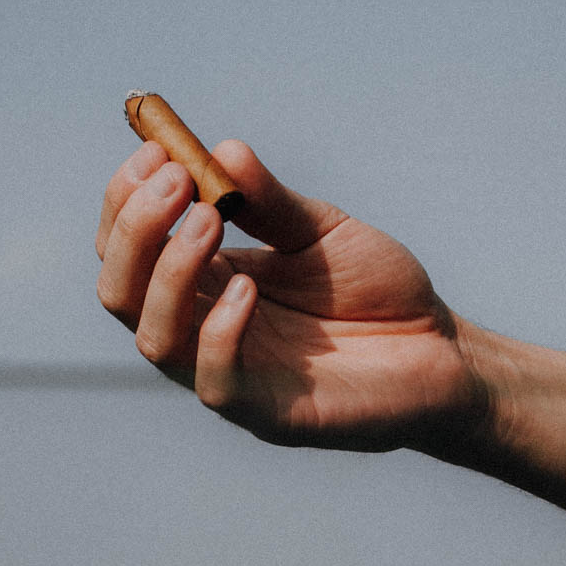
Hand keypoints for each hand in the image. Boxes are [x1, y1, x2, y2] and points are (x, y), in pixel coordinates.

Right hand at [96, 135, 482, 449]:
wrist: (445, 351)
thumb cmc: (378, 292)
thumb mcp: (321, 231)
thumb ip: (270, 202)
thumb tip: (222, 151)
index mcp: (203, 284)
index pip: (127, 250)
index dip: (125, 201)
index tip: (156, 150)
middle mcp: (201, 332)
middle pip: (120, 292)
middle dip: (136, 231)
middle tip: (180, 183)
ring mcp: (230, 375)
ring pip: (153, 339)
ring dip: (170, 273)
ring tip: (211, 220)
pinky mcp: (269, 415)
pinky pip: (215, 384)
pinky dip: (219, 334)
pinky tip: (248, 289)